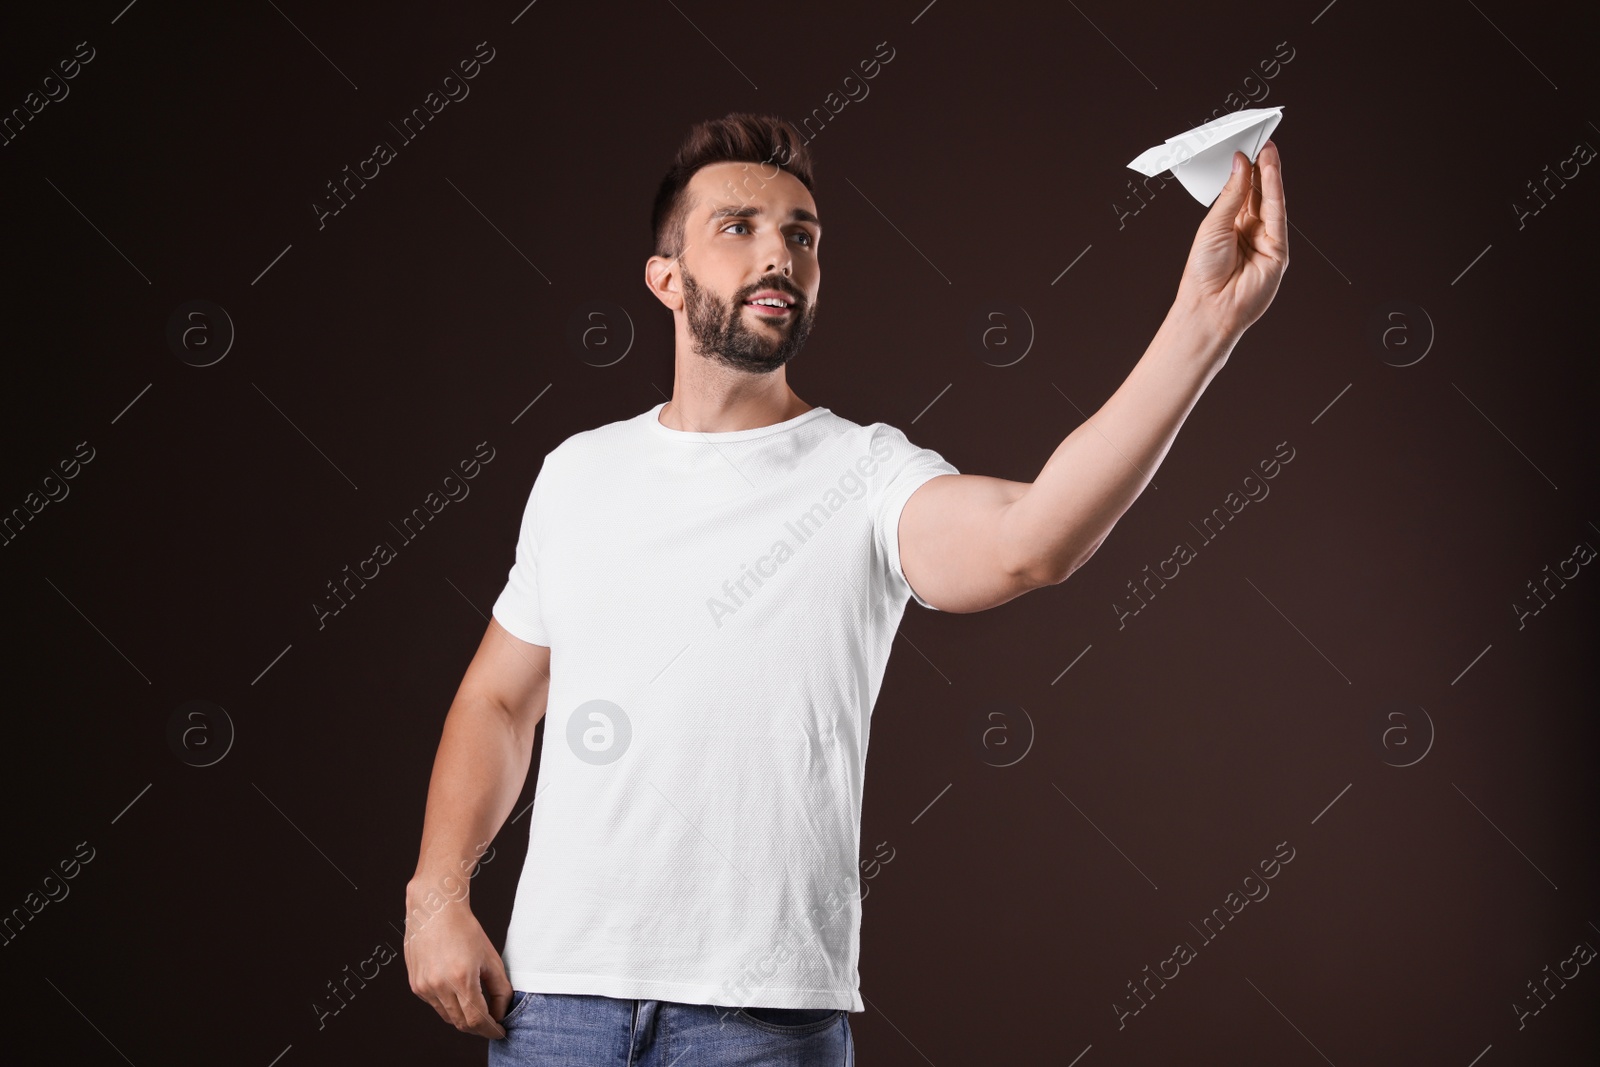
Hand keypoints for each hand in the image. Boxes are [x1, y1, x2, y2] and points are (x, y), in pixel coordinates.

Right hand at [402, 888, 512, 1038]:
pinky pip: (436, 1005)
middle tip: (492, 1023)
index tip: (500, 1031)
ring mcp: (424, 987)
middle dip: (479, 1028)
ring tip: (477, 1009)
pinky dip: (449, 1006)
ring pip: (448, 1017)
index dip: (491, 1030)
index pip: (477, 1020)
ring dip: (464, 1018)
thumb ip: (500, 989)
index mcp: (461, 978)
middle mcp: (439, 986)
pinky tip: (458, 993)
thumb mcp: (491, 958)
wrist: (435, 910)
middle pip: (462, 1023)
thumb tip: (501, 1012)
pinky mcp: (415, 985)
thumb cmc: (465, 930)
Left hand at [1174, 141, 1287, 342]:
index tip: (1246, 145)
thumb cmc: (1202, 273)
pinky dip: (1275, 191)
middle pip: (1258, 193)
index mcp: (1230, 226)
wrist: (1209, 307)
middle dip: (1260, 167)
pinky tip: (1270, 171)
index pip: (1242, 191)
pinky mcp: (1278, 250)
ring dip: (1270, 174)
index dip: (1245, 169)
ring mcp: (1266, 240)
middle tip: (1260, 140)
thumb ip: (1232, 194)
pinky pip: (1278, 215)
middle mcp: (1249, 231)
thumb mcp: (1213, 225)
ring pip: (1270, 201)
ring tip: (1267, 149)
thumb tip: (1241, 163)